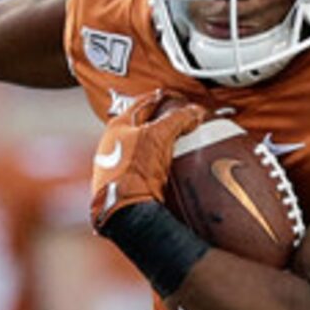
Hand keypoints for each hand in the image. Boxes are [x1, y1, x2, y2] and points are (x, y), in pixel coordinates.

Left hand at [89, 89, 204, 230]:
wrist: (127, 212)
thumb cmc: (132, 173)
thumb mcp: (159, 137)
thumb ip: (177, 119)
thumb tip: (194, 111)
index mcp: (117, 126)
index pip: (145, 101)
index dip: (166, 97)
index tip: (181, 99)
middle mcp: (115, 144)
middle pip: (147, 124)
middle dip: (167, 122)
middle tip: (185, 121)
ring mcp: (120, 164)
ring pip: (148, 146)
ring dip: (166, 144)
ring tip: (183, 144)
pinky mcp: (128, 182)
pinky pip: (150, 166)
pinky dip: (164, 163)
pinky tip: (173, 167)